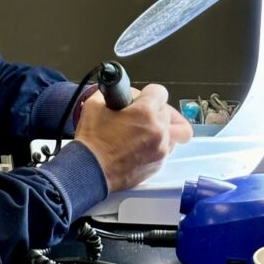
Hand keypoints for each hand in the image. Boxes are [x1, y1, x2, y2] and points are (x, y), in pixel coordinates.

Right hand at [74, 84, 191, 193]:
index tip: (142, 98)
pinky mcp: (158, 165)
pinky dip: (157, 145)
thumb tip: (125, 93)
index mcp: (145, 113)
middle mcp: (158, 131)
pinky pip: (166, 149)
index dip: (148, 93)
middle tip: (139, 115)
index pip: (160, 92)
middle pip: (168, 112)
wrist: (89, 171)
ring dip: (162, 128)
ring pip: (174, 132)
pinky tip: (140, 146)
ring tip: (145, 131)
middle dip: (154, 110)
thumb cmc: (92, 142)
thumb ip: (114, 93)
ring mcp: (160, 150)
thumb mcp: (95, 105)